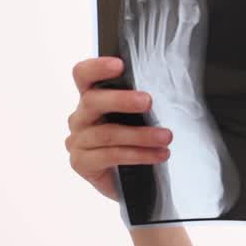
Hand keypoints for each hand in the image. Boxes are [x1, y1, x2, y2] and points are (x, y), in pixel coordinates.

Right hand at [65, 57, 171, 201]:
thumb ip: (139, 104)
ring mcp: (77, 141)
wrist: (131, 180)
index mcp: (91, 98)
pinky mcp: (81, 163)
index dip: (97, 67)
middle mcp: (79, 117)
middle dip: (122, 100)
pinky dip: (138, 154)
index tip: (120, 65)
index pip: (83, 75)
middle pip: (93, 101)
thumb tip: (167, 89)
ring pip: (107, 133)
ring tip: (166, 137)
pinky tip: (159, 155)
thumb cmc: (135, 141)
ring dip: (141, 135)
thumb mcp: (138, 118)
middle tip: (148, 101)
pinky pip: (110, 155)